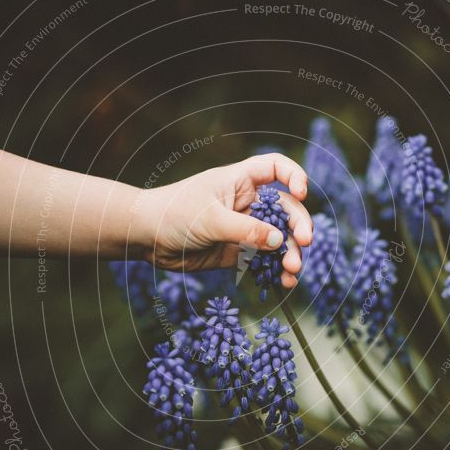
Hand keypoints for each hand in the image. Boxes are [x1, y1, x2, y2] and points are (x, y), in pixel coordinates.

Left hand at [131, 153, 311, 287]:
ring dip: (289, 253)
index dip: (294, 176)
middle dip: (299, 225)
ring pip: (278, 238)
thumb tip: (280, 241)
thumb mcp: (211, 220)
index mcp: (240, 181)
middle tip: (305, 243)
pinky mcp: (237, 252)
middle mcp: (247, 203)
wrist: (145, 237)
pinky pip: (263, 260)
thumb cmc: (173, 214)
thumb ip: (246, 231)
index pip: (276, 168)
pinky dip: (275, 270)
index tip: (302, 193)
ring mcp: (244, 228)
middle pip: (285, 209)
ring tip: (292, 270)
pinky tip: (284, 281)